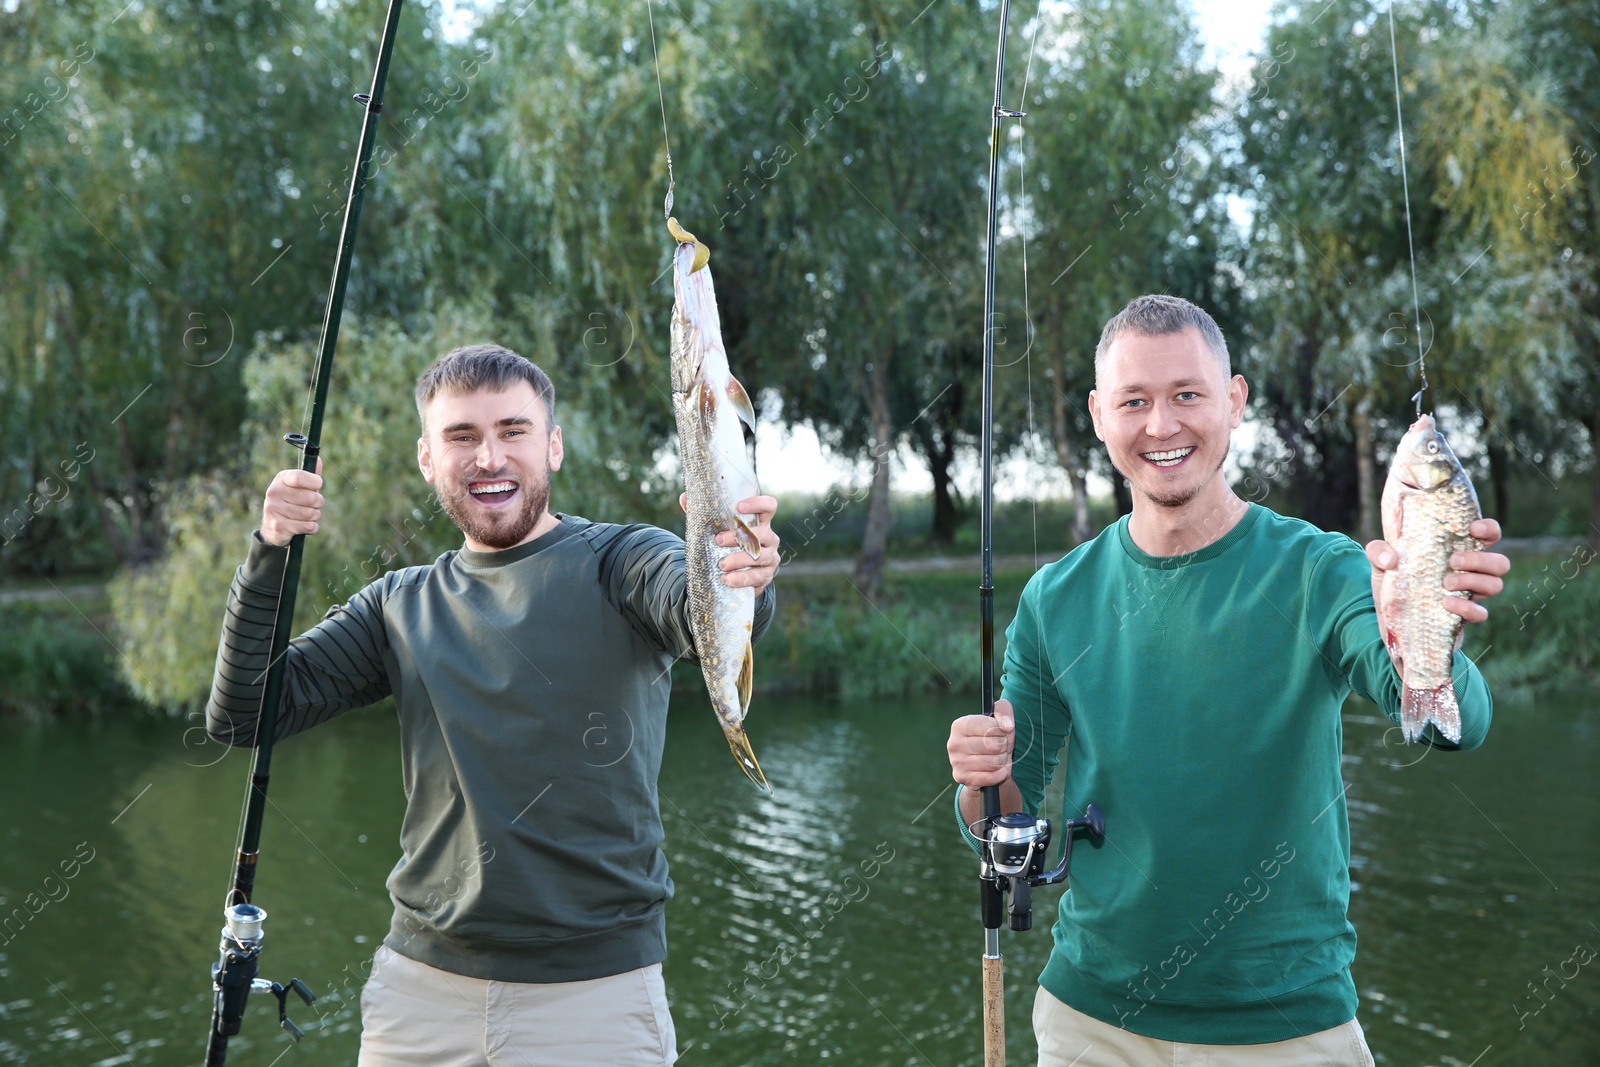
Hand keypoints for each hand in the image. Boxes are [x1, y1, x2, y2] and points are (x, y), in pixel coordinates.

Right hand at [261, 459, 323, 546]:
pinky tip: (304, 525)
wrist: (273, 528)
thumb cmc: (292, 503)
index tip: (318, 485)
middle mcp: (274, 492)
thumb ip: (310, 475)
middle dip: (318, 503)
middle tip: (314, 504)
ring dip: (315, 516)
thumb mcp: (300, 488)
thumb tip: (318, 459)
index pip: (301, 477)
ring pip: (310, 513)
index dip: (315, 482)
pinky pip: (308, 526)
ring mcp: (274, 509)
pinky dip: (312, 527)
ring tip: (307, 515)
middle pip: (311, 498)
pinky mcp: (279, 526)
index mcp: (281, 479)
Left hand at [680, 493, 780, 593]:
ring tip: (721, 564)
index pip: (769, 506)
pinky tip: (726, 579)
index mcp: (760, 522)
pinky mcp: (766, 575)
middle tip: (718, 540)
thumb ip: (703, 514)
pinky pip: (758, 576)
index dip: (758, 503)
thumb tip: (684, 498)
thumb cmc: (727, 545)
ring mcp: (771, 557)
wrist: (735, 572)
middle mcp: (769, 538)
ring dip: (738, 560)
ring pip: (760, 556)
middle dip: (739, 537)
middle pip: (762, 533)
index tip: (738, 507)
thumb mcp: (717, 530)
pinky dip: (741, 578)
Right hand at [947, 699, 1014, 787]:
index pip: (990, 726)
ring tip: (998, 758)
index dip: (1001, 730)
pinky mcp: (962, 778)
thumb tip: (1007, 725)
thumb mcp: (1001, 720)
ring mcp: (956, 762)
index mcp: (959, 725)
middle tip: (999, 747)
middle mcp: (953, 743)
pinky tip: (998, 770)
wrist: (989, 764)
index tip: (1000, 732)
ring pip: (992, 763)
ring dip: (1002, 761)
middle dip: (1003, 747)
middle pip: (993, 746)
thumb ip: (1004, 711)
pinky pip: (990, 777)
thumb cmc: (994, 739)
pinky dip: (999, 774)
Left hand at [1366, 517, 1508, 624]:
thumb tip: (1390, 558)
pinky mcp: (1463, 617)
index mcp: (1457, 551)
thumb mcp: (1379, 564)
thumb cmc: (1393, 583)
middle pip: (1500, 563)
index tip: (1471, 529)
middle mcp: (1470, 572)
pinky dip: (1467, 608)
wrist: (1387, 620)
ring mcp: (1470, 595)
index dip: (1488, 530)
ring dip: (1473, 580)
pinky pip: (1481, 614)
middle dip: (1480, 559)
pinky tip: (1446, 603)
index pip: (1488, 535)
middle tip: (1452, 561)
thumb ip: (1378, 552)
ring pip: (1496, 585)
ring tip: (1446, 583)